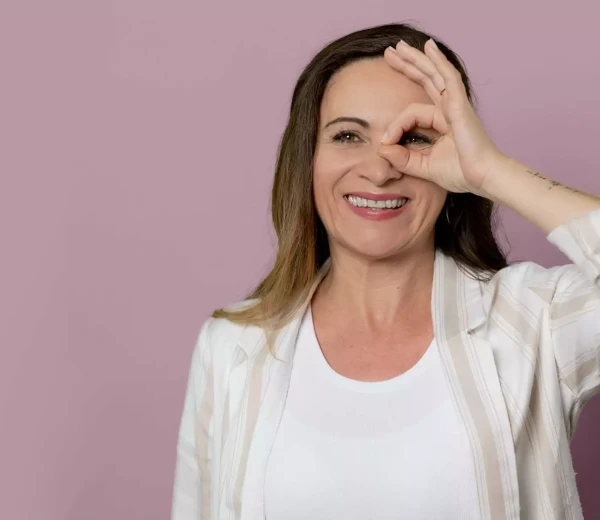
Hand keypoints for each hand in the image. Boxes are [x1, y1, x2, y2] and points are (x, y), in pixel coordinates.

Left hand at [378, 39, 503, 194]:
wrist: (482, 178)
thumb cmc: (460, 173)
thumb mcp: (422, 167)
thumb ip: (402, 158)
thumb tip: (381, 147)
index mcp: (441, 122)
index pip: (410, 114)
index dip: (394, 126)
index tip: (385, 143)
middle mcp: (448, 109)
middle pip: (425, 80)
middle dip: (407, 66)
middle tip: (389, 52)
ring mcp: (455, 104)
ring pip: (433, 74)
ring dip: (416, 58)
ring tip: (399, 45)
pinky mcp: (460, 105)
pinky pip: (448, 78)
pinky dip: (438, 62)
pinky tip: (428, 48)